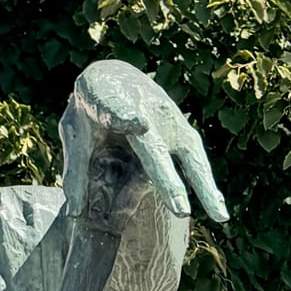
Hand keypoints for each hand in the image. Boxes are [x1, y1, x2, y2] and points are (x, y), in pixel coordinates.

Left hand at [62, 61, 226, 224]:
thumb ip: (76, 171)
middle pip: (153, 144)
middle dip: (165, 173)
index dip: (125, 118)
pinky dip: (205, 181)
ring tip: (217, 215)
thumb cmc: (90, 110)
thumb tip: (73, 214)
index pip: (113, 108)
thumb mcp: (75, 133)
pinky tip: (218, 209)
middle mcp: (140, 105)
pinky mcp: (181, 126)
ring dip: (202, 182)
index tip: (139, 125)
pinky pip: (195, 155)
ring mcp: (166, 116)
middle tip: (178, 205)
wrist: (114, 76)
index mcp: (103, 98)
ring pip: (186, 150)